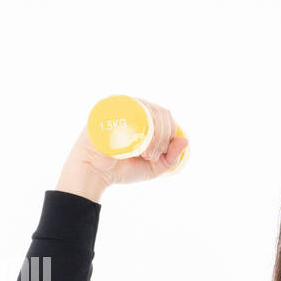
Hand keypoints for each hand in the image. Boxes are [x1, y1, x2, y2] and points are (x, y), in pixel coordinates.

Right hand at [55, 98, 187, 201]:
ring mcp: (120, 107)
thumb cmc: (123, 169)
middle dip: (161, 136)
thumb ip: (172, 158)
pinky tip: (134, 141)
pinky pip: (127, 107)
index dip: (169, 135)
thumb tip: (185, 140)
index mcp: (146, 120)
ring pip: (147, 110)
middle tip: (149, 156)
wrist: (95, 173)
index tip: (157, 156)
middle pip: (160, 112)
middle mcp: (135, 110)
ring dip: (151, 133)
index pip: (167, 117)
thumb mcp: (154, 168)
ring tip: (142, 153)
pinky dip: (135, 123)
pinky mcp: (107, 108)